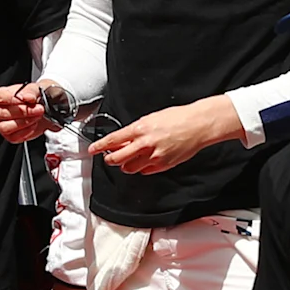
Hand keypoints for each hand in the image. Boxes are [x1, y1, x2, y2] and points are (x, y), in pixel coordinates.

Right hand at [0, 79, 60, 144]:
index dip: (14, 99)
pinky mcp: (9, 136)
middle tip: (39, 109)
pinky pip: (14, 137)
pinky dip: (27, 131)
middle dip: (24, 111)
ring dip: (25, 122)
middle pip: (3, 114)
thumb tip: (25, 97)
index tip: (29, 99)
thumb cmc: (34, 97)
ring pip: (6, 127)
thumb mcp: (35, 89)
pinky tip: (34, 124)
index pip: (0, 97)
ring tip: (37, 116)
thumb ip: (30, 91)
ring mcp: (1, 124)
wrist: (43, 108)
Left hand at [92, 94, 242, 174]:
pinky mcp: (163, 165)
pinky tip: (145, 160)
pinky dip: (141, 168)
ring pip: (130, 169)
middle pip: (118, 159)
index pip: (113, 140)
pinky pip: (145, 171)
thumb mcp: (151, 119)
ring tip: (129, 158)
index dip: (99, 147)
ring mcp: (154, 157)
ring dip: (126, 165)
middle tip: (109, 157)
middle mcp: (145, 144)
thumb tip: (122, 140)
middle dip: (110, 159)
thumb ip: (135, 131)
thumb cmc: (177, 118)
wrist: (197, 125)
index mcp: (140, 129)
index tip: (92, 150)